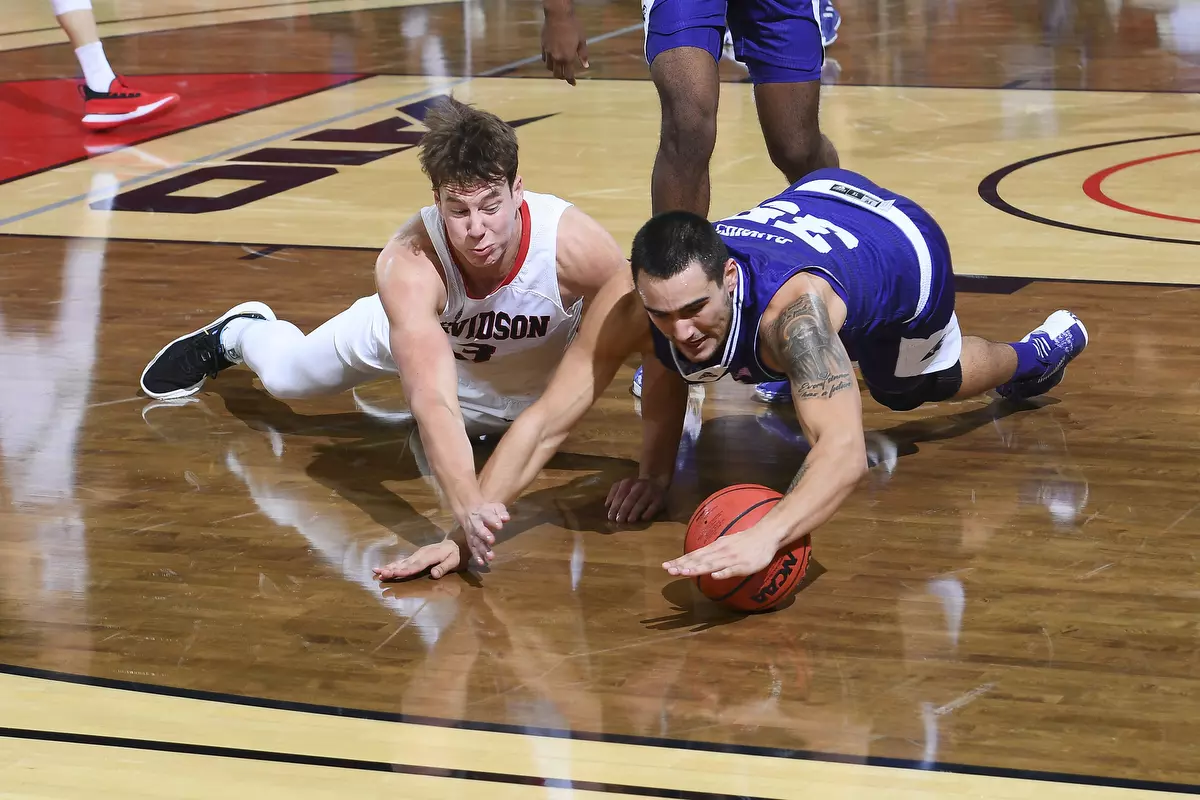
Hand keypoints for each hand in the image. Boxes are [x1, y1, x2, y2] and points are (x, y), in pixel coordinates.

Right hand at [373, 539, 462, 580]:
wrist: (457, 543)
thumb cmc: (457, 554)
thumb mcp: (455, 561)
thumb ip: (444, 568)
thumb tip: (433, 574)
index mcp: (430, 556)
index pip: (416, 565)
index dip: (405, 570)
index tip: (394, 574)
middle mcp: (421, 554)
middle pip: (405, 563)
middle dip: (392, 569)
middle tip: (379, 574)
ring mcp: (417, 555)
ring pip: (401, 562)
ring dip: (389, 567)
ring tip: (376, 572)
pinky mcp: (416, 556)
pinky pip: (403, 561)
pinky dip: (393, 565)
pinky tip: (384, 568)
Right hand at [458, 501, 509, 565]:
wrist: (469, 511)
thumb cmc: (487, 510)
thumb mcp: (495, 507)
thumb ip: (501, 512)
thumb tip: (506, 518)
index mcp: (483, 514)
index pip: (488, 516)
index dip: (493, 521)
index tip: (500, 526)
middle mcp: (476, 524)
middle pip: (479, 530)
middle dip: (485, 535)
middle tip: (492, 540)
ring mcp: (472, 534)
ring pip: (476, 542)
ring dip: (482, 550)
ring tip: (490, 557)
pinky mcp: (471, 542)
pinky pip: (473, 549)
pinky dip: (477, 556)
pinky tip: (482, 563)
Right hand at [541, 8, 588, 84]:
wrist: (558, 15)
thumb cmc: (573, 26)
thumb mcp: (582, 40)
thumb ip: (583, 55)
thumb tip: (586, 66)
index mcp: (567, 57)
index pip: (568, 74)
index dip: (571, 80)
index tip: (573, 83)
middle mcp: (557, 58)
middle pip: (557, 74)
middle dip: (562, 77)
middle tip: (566, 76)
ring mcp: (548, 52)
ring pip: (549, 68)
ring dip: (554, 70)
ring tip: (559, 68)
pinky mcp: (543, 47)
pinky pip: (545, 59)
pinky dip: (549, 62)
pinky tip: (552, 59)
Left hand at [605, 477, 667, 522]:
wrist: (655, 481)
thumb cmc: (634, 487)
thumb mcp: (623, 485)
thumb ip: (614, 493)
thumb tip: (607, 505)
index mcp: (628, 482)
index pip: (620, 495)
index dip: (615, 506)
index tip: (611, 517)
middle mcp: (639, 486)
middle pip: (630, 499)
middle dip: (623, 510)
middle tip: (619, 520)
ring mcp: (650, 492)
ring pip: (641, 502)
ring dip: (634, 512)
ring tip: (629, 520)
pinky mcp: (659, 499)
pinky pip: (653, 506)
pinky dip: (648, 512)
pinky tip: (643, 518)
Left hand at [663, 525, 778, 579]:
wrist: (766, 535)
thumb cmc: (745, 541)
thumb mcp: (725, 544)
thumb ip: (712, 553)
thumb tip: (697, 559)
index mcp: (715, 548)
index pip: (694, 555)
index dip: (680, 561)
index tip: (666, 566)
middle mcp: (720, 552)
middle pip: (699, 560)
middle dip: (683, 565)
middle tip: (668, 570)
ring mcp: (731, 558)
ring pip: (711, 564)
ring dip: (697, 569)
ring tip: (684, 573)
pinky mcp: (744, 565)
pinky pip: (732, 570)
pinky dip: (723, 573)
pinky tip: (714, 577)